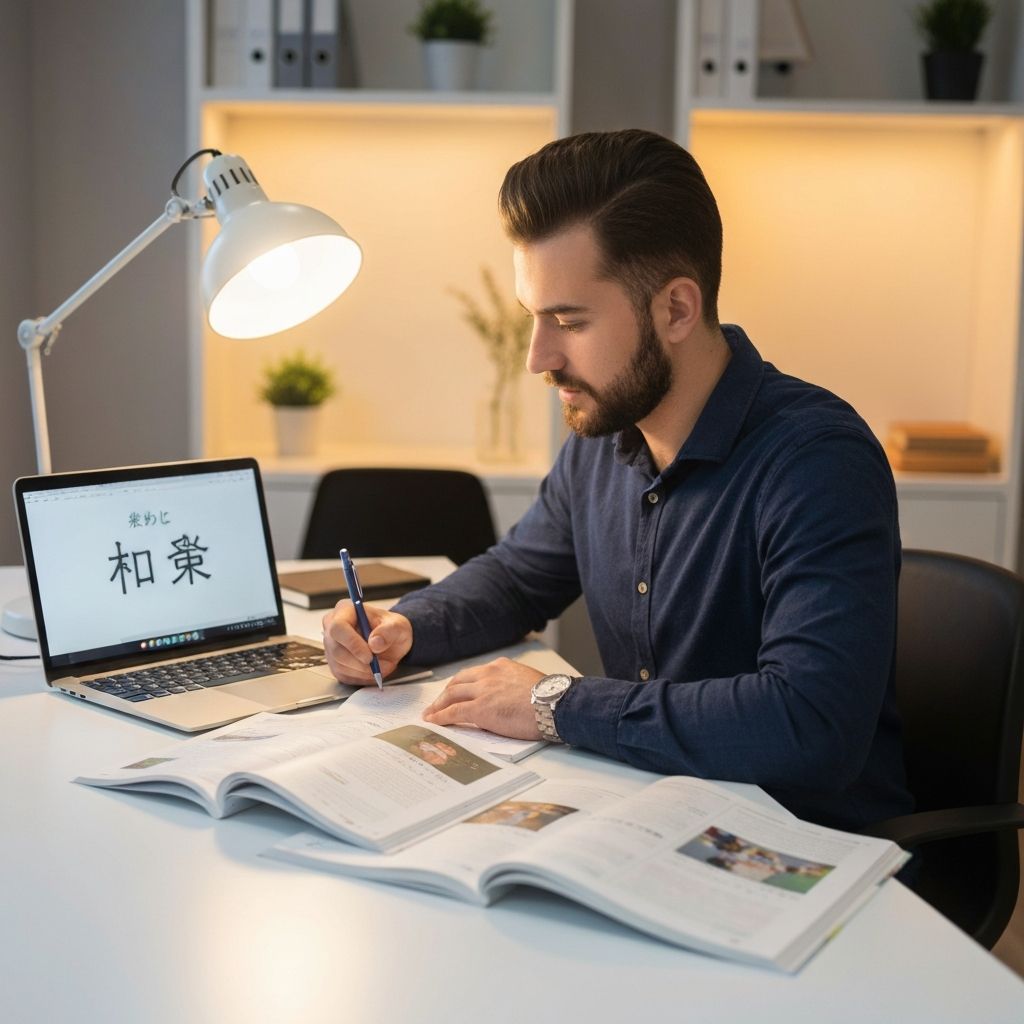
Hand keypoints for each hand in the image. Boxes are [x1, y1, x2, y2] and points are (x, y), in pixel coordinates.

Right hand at [322, 601, 412, 685]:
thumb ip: (388, 631)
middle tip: (379, 666)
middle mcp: (332, 626)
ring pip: (339, 665)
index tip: (370, 656)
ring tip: (383, 666)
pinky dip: (361, 677)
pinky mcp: (334, 663)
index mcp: (345, 610)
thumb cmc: (391, 628)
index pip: (338, 627)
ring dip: (363, 671)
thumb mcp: (398, 625)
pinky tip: (374, 671)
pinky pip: (343, 675)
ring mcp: (331, 646)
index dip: (352, 644)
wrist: (391, 641)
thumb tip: (375, 643)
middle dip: (360, 662)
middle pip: (336, 649)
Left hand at [422, 657, 544, 739]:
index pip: (474, 674)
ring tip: (430, 714)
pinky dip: (440, 717)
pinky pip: (453, 713)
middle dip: (446, 693)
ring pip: (451, 695)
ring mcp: (482, 691)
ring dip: (438, 705)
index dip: (461, 684)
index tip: (456, 691)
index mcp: (501, 666)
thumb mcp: (528, 681)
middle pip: (458, 682)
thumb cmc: (550, 698)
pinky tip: (433, 722)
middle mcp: (488, 674)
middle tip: (438, 703)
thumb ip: (512, 684)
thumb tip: (507, 697)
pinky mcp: (479, 709)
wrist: (554, 704)